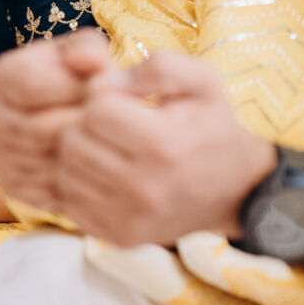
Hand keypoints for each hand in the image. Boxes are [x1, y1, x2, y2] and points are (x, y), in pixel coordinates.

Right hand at [0, 30, 118, 213]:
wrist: (72, 116)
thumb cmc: (82, 78)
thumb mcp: (87, 53)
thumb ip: (90, 49)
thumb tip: (90, 60)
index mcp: (4, 75)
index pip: (33, 86)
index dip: (76, 87)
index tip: (105, 86)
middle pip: (41, 129)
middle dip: (84, 125)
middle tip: (113, 120)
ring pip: (47, 162)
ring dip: (83, 153)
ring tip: (106, 137)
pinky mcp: (14, 187)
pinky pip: (50, 190)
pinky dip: (76, 178)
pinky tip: (95, 161)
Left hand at [20, 48, 276, 247]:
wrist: (238, 190)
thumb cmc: (213, 127)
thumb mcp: (203, 82)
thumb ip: (159, 67)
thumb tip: (107, 80)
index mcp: (163, 144)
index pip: (95, 110)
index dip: (103, 98)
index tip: (120, 102)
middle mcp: (144, 187)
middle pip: (72, 142)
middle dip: (84, 125)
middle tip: (107, 125)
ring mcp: (131, 218)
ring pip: (65, 173)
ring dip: (78, 155)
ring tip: (105, 148)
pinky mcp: (120, 237)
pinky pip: (70, 202)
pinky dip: (79, 185)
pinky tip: (103, 174)